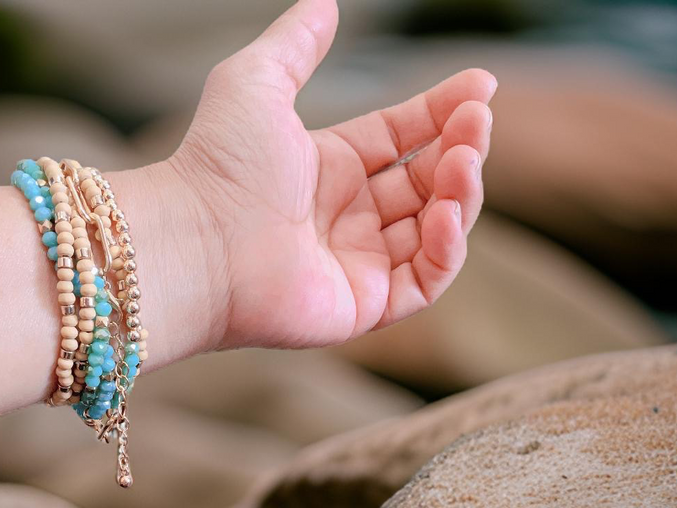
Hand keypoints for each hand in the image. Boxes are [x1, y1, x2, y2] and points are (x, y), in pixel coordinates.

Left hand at [168, 0, 495, 351]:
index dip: (442, 112)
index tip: (480, 86)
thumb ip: (295, 43)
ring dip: (461, 195)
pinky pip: (424, 282)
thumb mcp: (255, 82)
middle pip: (426, 182)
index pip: (401, 138)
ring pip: (434, 231)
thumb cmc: (215, 167)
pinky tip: (447, 212)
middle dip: (460, 149)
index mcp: (327, 169)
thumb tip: (326, 3)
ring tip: (464, 160)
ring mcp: (356, 264)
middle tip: (477, 122)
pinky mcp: (362, 307)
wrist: (195, 243)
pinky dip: (447, 250)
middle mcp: (345, 219)